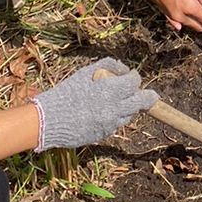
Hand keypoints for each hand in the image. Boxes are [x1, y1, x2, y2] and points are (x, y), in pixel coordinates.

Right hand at [32, 57, 156, 150]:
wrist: (49, 120)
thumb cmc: (67, 92)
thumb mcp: (85, 72)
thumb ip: (107, 65)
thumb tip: (124, 69)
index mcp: (110, 90)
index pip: (134, 82)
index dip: (133, 77)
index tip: (130, 76)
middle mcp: (114, 109)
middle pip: (142, 102)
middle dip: (148, 97)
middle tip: (152, 96)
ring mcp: (110, 124)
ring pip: (129, 115)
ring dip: (127, 108)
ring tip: (115, 102)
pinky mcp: (104, 135)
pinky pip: (116, 125)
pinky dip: (114, 118)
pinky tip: (102, 113)